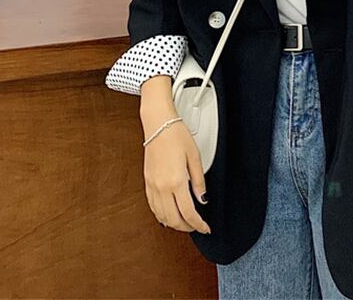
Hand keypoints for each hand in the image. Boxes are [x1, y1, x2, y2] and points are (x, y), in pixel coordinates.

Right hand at [142, 117, 211, 233]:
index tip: (205, 228)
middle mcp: (162, 187)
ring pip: (161, 216)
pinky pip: (153, 206)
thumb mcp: (195, 156)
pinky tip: (169, 213)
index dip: (198, 225)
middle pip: (174, 220)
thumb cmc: (176, 135)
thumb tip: (203, 199)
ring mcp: (152, 185)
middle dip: (187, 227)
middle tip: (197, 226)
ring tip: (185, 221)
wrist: (158, 124)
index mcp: (176, 181)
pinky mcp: (147, 182)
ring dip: (174, 223)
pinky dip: (162, 215)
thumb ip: (199, 181)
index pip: (188, 213)